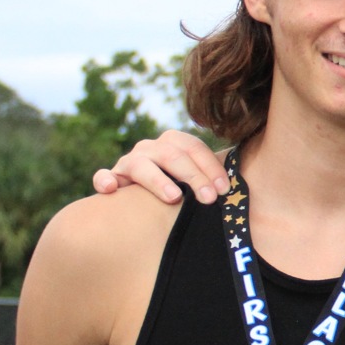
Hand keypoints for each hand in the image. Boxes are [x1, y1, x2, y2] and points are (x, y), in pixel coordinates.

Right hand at [91, 130, 229, 204]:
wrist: (142, 201)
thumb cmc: (181, 190)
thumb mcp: (196, 180)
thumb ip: (213, 179)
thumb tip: (241, 189)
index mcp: (174, 144)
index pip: (194, 148)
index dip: (211, 167)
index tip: (224, 189)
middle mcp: (151, 149)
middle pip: (172, 156)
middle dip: (193, 176)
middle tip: (208, 198)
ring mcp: (129, 163)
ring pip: (141, 165)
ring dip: (158, 180)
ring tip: (173, 197)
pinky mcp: (112, 179)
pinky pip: (103, 176)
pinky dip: (105, 180)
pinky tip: (112, 190)